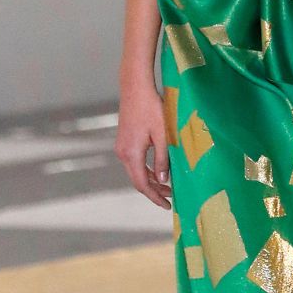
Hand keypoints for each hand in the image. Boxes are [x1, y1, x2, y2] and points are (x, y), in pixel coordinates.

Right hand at [115, 79, 171, 208]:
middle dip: (154, 191)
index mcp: (131, 154)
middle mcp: (122, 153)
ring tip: (168, 186)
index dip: (155, 197)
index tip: (167, 205)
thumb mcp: (162, 135)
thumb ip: (163, 159)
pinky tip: (159, 170)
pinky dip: (146, 169)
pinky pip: (135, 161)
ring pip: (136, 171)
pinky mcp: (124, 141)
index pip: (142, 184)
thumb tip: (164, 180)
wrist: (135, 87)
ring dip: (151, 180)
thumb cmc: (151, 108)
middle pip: (138, 180)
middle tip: (171, 198)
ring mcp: (121, 147)